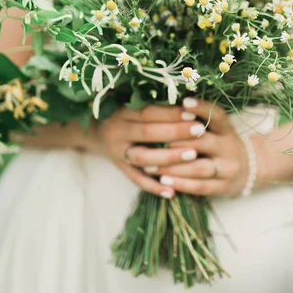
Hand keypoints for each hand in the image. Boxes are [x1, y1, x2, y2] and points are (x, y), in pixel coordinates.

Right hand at [91, 104, 213, 198]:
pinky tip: (172, 192)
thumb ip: (151, 101)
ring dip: (168, 158)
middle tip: (200, 130)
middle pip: (148, 132)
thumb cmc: (120, 111)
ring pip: (143, 158)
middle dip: (175, 132)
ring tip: (193, 155)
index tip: (193, 112)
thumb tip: (185, 100)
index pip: (149, 111)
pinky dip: (153, 187)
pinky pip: (136, 179)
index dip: (171, 112)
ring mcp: (117, 152)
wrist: (92, 129)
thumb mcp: (129, 102)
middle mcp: (117, 131)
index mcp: (122, 111)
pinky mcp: (119, 168)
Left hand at [155, 98, 258, 197]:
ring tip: (149, 165)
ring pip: (198, 167)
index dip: (201, 108)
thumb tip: (167, 105)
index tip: (184, 101)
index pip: (217, 115)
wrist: (250, 169)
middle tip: (151, 139)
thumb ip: (196, 119)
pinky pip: (200, 187)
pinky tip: (163, 180)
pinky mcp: (224, 188)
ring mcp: (228, 169)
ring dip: (172, 166)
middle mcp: (229, 147)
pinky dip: (181, 184)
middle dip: (176, 140)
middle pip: (203, 142)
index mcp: (226, 128)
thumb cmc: (220, 143)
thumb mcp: (216, 128)